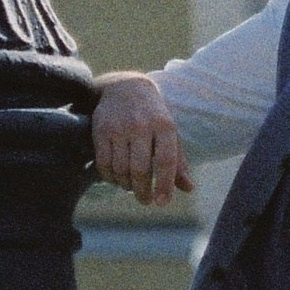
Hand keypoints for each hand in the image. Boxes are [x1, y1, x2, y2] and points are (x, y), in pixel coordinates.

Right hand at [91, 71, 193, 207]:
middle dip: (142, 191)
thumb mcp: (169, 133)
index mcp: (164, 126)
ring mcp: (119, 128)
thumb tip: (188, 189)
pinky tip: (117, 179)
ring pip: (121, 169)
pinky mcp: (101, 131)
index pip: (166, 160)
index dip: (164, 184)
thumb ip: (178, 161)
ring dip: (126, 185)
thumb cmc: (152, 115)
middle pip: (140, 169)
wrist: (124, 87)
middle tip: (146, 200)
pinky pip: (104, 164)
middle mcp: (141, 126)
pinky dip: (110, 178)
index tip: (162, 202)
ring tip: (131, 187)